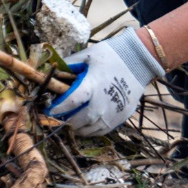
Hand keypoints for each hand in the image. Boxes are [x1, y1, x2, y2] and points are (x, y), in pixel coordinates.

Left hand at [45, 30, 164, 135]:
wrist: (139, 61)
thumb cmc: (112, 55)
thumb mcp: (88, 55)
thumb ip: (69, 65)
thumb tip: (53, 71)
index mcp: (91, 86)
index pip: (69, 103)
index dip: (55, 109)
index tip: (48, 110)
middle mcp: (100, 104)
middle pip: (75, 121)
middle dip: (64, 120)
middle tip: (59, 115)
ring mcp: (110, 114)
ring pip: (86, 130)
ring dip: (75, 127)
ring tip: (70, 120)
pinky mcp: (119, 119)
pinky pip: (99, 131)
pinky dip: (89, 130)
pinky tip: (85, 122)